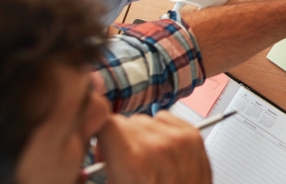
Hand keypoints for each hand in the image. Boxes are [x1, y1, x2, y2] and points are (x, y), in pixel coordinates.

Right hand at [95, 112, 211, 183]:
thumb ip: (104, 166)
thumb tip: (93, 151)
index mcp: (132, 161)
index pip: (106, 123)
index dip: (100, 134)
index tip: (101, 146)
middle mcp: (156, 145)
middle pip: (124, 122)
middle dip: (119, 139)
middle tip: (122, 161)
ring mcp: (177, 139)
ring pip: (145, 120)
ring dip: (140, 135)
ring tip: (145, 159)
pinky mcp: (192, 136)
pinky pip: (165, 119)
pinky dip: (160, 131)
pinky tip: (160, 152)